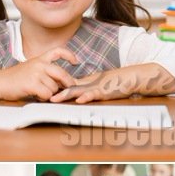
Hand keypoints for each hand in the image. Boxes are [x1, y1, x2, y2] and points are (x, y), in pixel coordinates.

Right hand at [0, 48, 78, 100]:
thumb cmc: (14, 78)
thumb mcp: (30, 68)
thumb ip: (45, 71)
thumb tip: (60, 82)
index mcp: (39, 58)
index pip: (58, 51)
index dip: (69, 55)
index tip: (76, 61)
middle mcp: (39, 64)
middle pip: (61, 73)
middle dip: (68, 83)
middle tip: (69, 89)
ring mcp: (36, 73)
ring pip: (54, 87)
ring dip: (50, 94)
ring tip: (41, 93)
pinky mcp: (32, 84)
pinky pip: (47, 94)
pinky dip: (44, 98)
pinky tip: (37, 96)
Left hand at [52, 62, 174, 103]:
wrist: (133, 76)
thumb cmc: (118, 82)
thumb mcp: (100, 86)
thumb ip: (89, 89)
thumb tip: (78, 96)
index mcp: (87, 82)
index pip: (68, 85)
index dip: (55, 89)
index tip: (42, 92)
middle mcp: (89, 83)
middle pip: (68, 87)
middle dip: (55, 92)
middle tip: (41, 96)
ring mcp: (96, 87)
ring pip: (78, 91)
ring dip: (66, 95)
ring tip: (54, 99)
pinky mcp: (105, 91)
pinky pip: (94, 94)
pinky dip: (86, 97)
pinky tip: (79, 100)